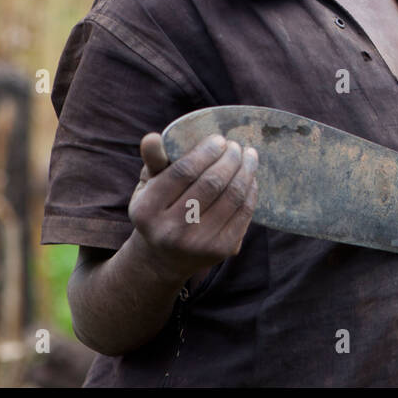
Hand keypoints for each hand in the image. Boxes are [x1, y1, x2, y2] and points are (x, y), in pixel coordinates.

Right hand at [128, 131, 258, 285]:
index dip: (206, 151)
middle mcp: (171, 232)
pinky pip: (244, 212)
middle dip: (230, 158)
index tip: (218, 139)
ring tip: (248, 156)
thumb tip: (152, 137)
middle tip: (235, 146)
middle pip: (212, 183)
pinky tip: (249, 177)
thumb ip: (153, 160)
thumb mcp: (147, 187)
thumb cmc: (158, 210)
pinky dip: (250, 190)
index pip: (183, 173)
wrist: (164, 259)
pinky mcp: (222, 250)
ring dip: (246, 170)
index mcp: (147, 211)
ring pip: (233, 196)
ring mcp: (199, 244)